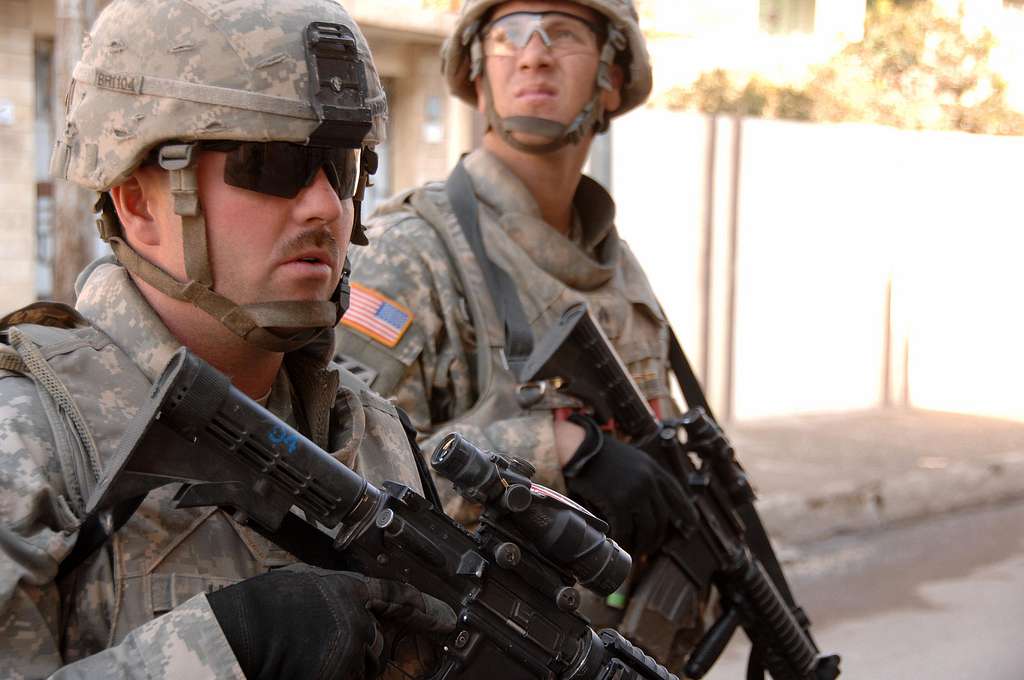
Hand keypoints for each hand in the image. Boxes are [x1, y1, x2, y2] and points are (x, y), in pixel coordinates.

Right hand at [207, 565, 455, 679]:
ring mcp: (352, 646)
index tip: (448, 618)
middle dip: (360, 653)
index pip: (396, 596)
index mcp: (345, 589)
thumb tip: (340, 606)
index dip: (425, 609)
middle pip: (376, 643)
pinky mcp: (342, 673)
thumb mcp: (298, 585)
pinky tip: (305, 669)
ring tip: (306, 660)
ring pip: (362, 668)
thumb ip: (327, 595)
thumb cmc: (259, 611)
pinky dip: (333, 677)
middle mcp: (356, 616)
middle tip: (321, 652)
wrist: (239, 634)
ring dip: (344, 671)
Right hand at [561, 414, 686, 556]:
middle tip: (651, 547)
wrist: (580, 448)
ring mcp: (634, 491)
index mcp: (653, 469)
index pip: (676, 494)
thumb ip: (643, 476)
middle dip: (658, 536)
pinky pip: (625, 529)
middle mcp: (648, 480)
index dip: (686, 512)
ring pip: (647, 527)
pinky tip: (619, 543)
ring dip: (643, 543)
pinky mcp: (617, 501)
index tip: (691, 525)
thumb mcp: (631, 459)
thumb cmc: (601, 454)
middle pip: (662, 517)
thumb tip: (649, 503)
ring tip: (637, 551)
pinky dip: (623, 539)